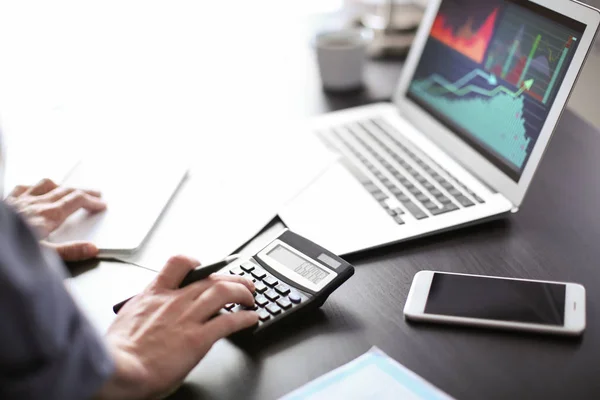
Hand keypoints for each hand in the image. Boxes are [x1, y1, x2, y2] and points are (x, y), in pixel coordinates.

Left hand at [5, 178, 106, 260]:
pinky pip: (24, 188)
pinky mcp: (7, 201)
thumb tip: (92, 248)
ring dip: (62, 186)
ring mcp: (20, 200)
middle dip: (84, 192)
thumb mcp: (44, 256)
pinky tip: (35, 190)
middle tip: (96, 194)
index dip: (92, 201)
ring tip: (69, 189)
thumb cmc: (10, 248)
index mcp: (49, 214)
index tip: (101, 205)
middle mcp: (36, 203)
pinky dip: (35, 187)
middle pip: (66, 191)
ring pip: (46, 185)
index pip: (77, 201)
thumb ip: (69, 251)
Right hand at [98, 255, 257, 399]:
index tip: (206, 268)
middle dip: (232, 279)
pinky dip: (244, 318)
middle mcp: (174, 301)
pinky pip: (229, 321)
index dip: (198, 262)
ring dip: (243, 294)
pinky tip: (251, 319)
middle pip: (211, 278)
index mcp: (154, 295)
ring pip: (224, 292)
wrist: (116, 371)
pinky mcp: (197, 339)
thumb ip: (144, 309)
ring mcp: (187, 318)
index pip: (179, 263)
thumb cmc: (117, 353)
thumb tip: (149, 313)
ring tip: (251, 299)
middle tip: (243, 283)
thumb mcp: (126, 318)